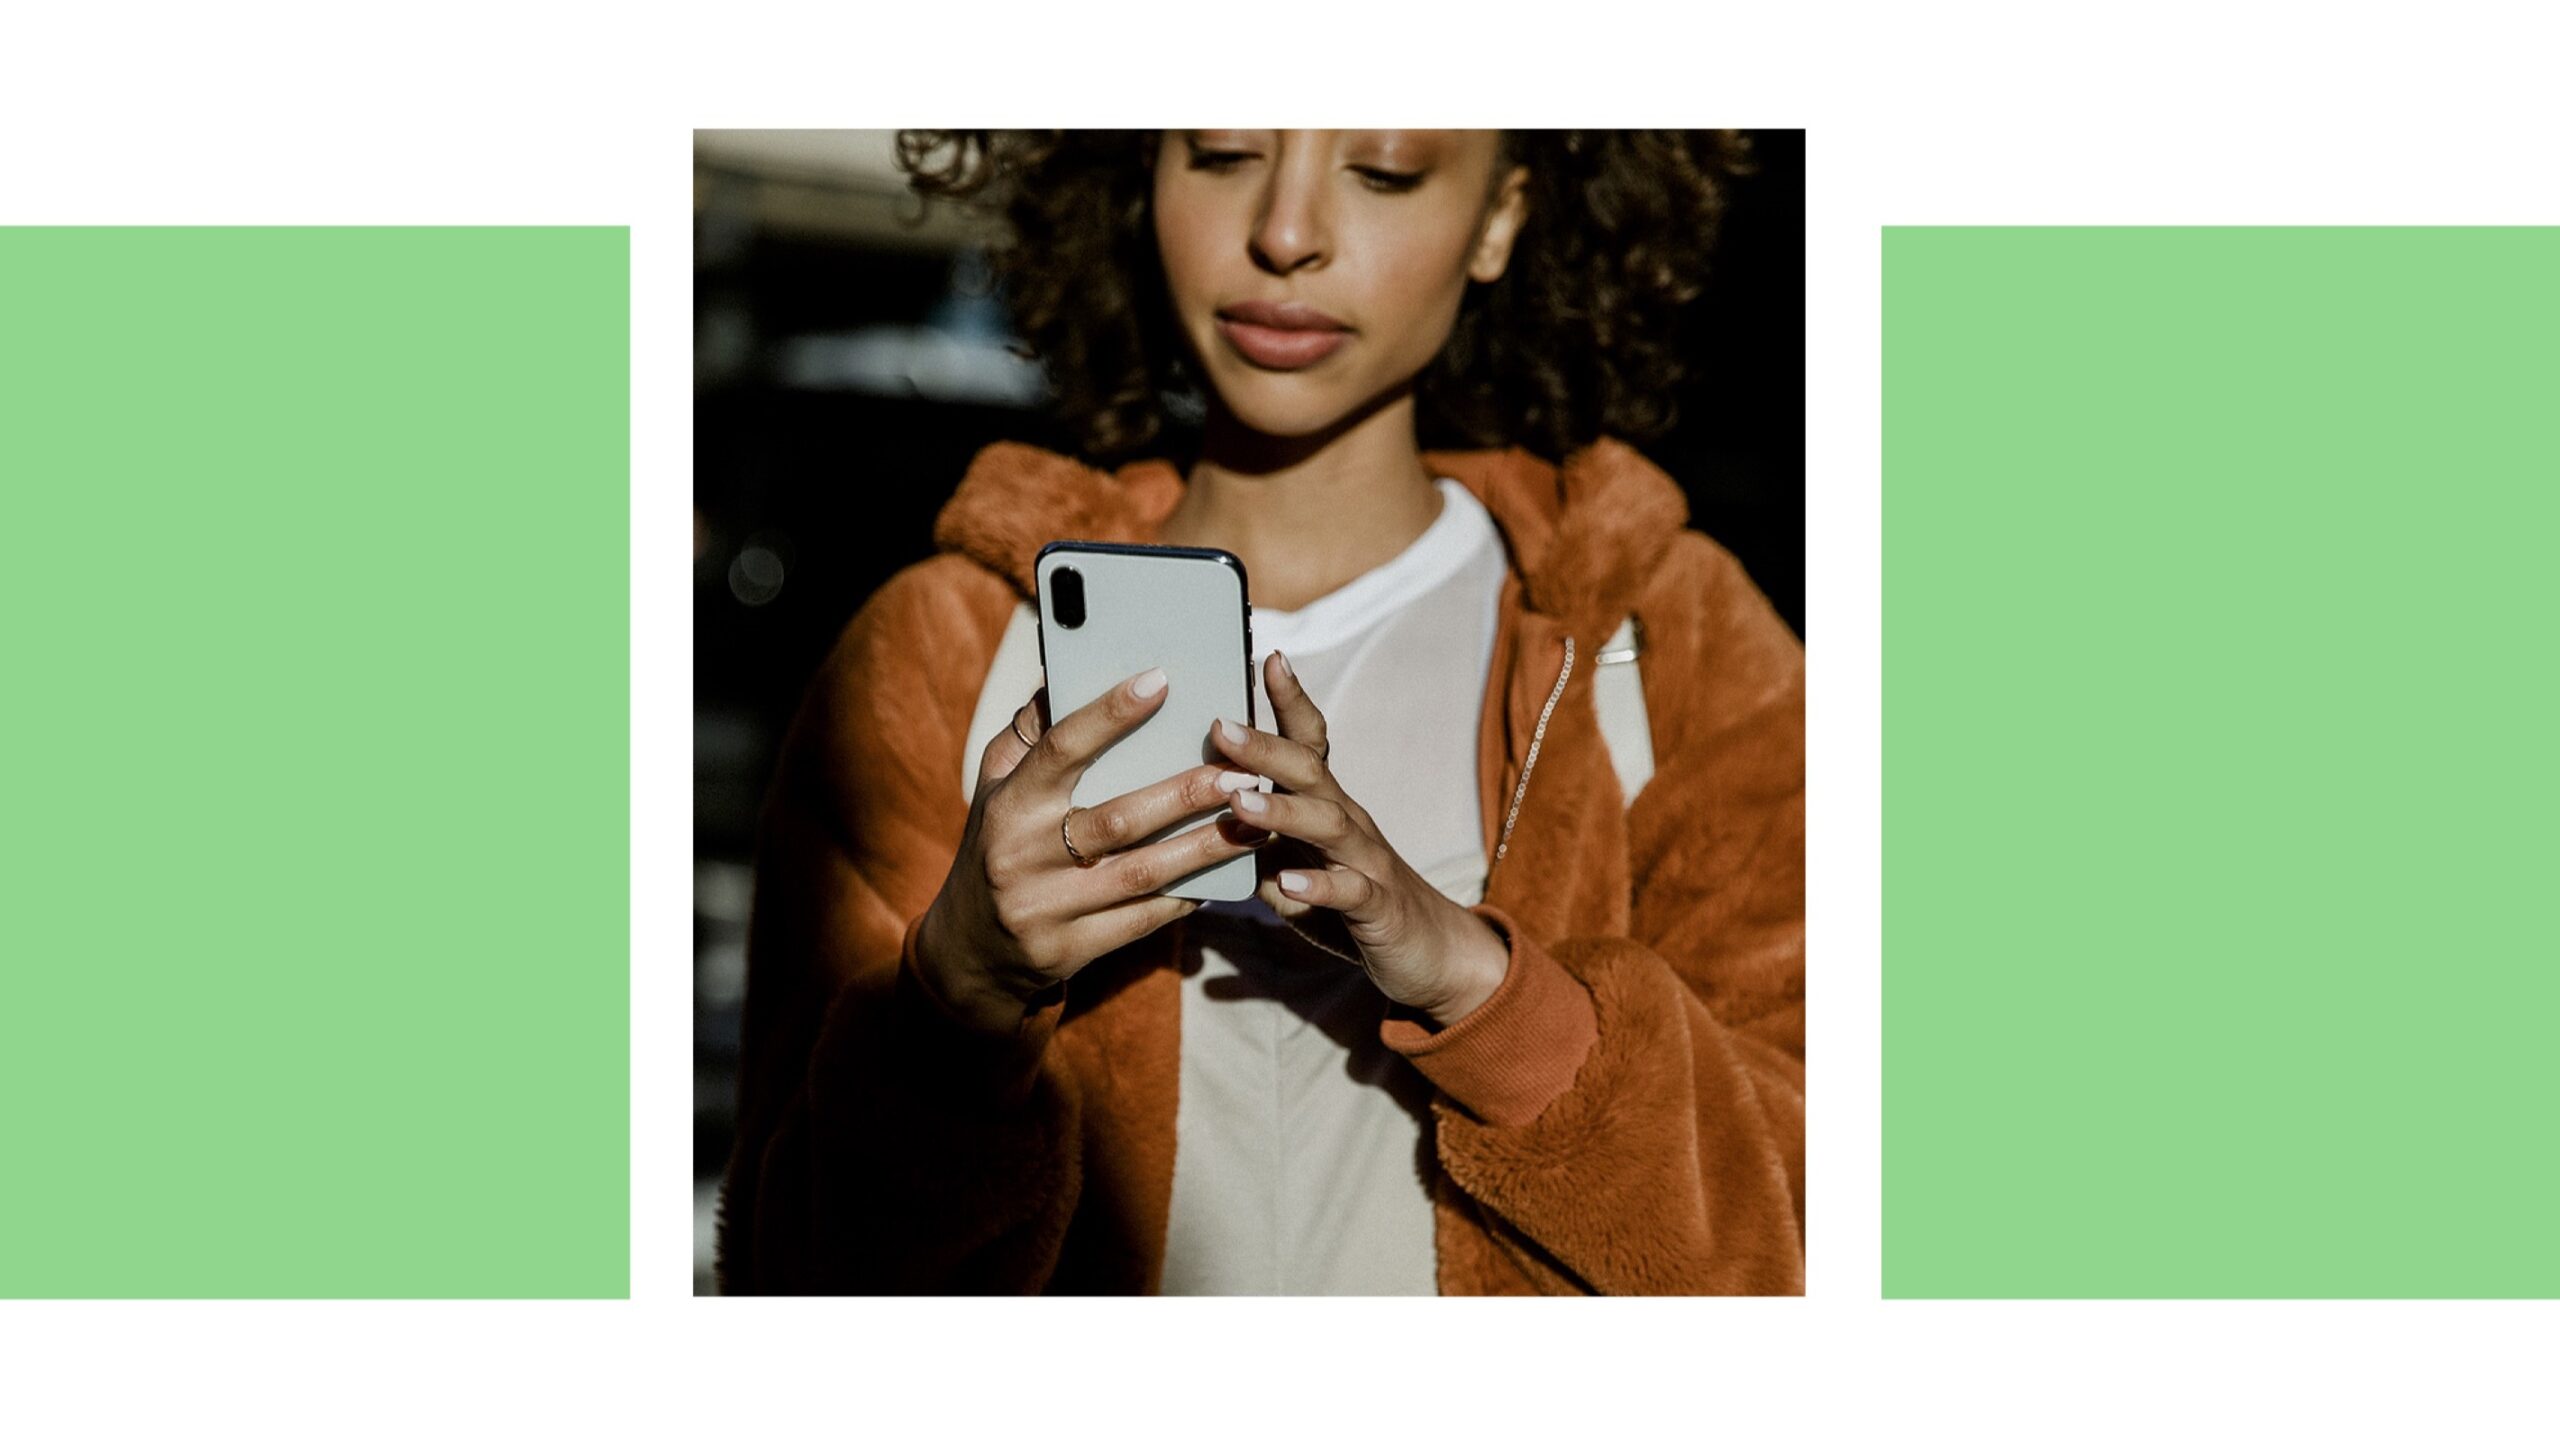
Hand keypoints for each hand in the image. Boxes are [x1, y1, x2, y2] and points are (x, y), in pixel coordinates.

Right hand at [913, 666, 1268, 1037]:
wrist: (970, 948)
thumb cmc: (998, 843)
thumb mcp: (996, 786)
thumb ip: (1029, 733)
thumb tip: (1065, 673)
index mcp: (1010, 804)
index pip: (1061, 750)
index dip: (1109, 714)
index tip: (1161, 681)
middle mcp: (1025, 854)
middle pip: (1119, 818)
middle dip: (1187, 793)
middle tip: (1243, 772)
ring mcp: (1048, 907)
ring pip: (1142, 873)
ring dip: (1205, 847)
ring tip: (1255, 823)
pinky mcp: (1070, 950)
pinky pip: (1142, 919)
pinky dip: (1186, 897)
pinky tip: (1224, 875)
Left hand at [1210, 651, 1510, 1028]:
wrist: (1431, 954)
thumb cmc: (1350, 905)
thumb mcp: (1296, 867)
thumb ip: (1254, 846)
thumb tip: (1194, 824)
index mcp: (1326, 806)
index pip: (1308, 742)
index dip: (1289, 700)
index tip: (1264, 656)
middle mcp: (1349, 821)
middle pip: (1308, 772)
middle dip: (1264, 747)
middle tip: (1219, 725)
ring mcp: (1367, 862)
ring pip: (1328, 825)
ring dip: (1281, 812)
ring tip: (1240, 804)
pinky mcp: (1380, 908)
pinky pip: (1350, 892)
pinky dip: (1319, 887)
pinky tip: (1288, 886)